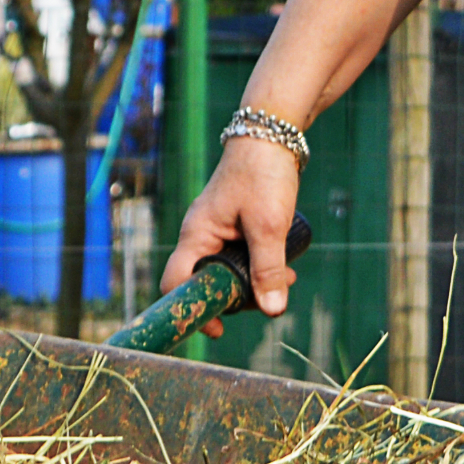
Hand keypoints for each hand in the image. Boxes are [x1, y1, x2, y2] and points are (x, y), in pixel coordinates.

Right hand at [167, 132, 304, 322]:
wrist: (273, 134)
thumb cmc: (263, 173)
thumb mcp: (269, 225)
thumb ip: (268, 268)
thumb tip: (273, 309)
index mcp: (196, 235)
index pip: (176, 282)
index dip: (192, 310)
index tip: (218, 328)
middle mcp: (201, 235)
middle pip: (206, 283)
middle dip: (236, 297)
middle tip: (268, 300)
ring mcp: (218, 231)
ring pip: (228, 272)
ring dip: (255, 282)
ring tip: (286, 279)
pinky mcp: (235, 226)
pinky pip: (241, 257)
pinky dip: (260, 266)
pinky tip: (285, 267)